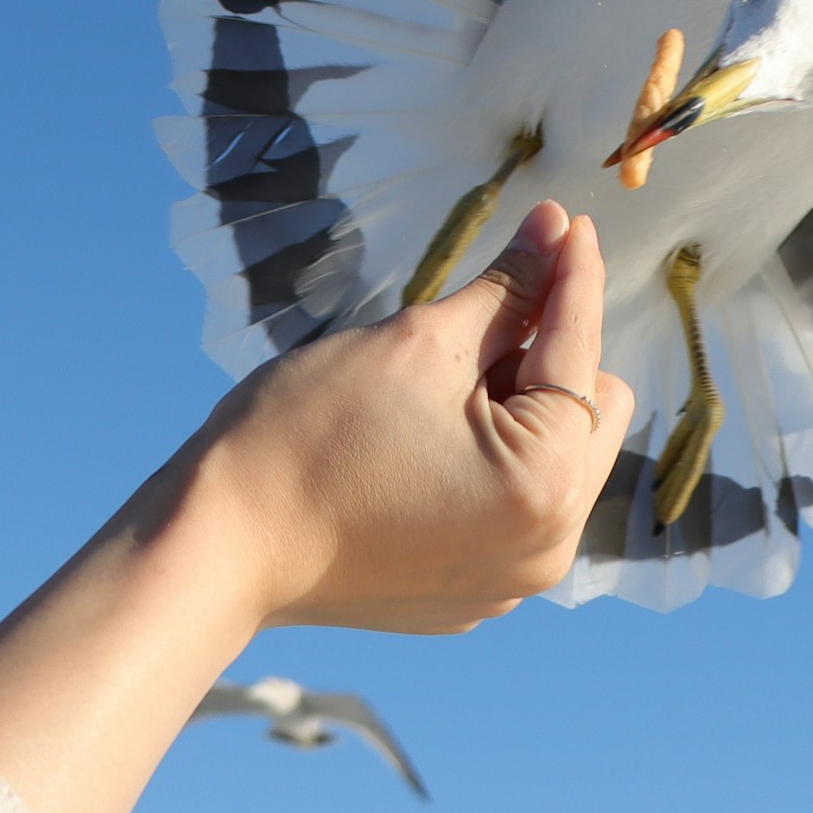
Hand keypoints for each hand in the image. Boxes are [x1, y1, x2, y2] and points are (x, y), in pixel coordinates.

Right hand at [0, 203, 631, 812]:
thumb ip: (506, 290)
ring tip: (441, 386)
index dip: (570, 274)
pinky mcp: (472, 592)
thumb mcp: (419, 343)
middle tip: (472, 322)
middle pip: (591, 411)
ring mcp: (511, 578)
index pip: (579, 350)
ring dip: (522, 407)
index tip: (567, 220)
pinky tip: (422, 440)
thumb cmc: (311, 433)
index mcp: (546, 482)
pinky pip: (514, 506)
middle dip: (546, 353)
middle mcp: (549, 545)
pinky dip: (490, 461)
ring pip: (558, 460)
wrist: (221, 544)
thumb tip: (558, 233)